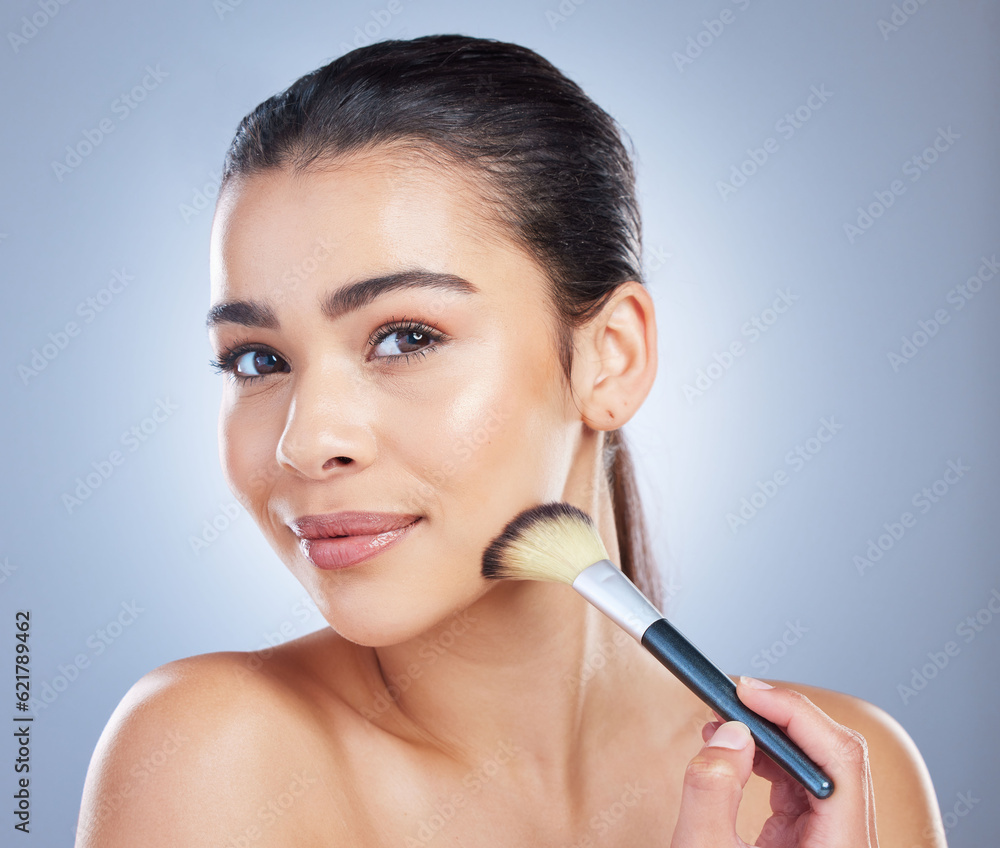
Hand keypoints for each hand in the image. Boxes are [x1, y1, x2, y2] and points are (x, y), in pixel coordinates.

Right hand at [670, 676, 877, 846]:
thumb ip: (713, 789)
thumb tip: (731, 734)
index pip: (839, 759)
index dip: (795, 714)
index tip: (746, 691)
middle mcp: (846, 845)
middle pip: (831, 759)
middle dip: (779, 721)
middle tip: (731, 700)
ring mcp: (830, 845)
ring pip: (814, 771)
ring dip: (768, 740)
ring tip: (721, 727)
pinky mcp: (809, 846)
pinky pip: (797, 790)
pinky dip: (765, 764)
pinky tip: (733, 755)